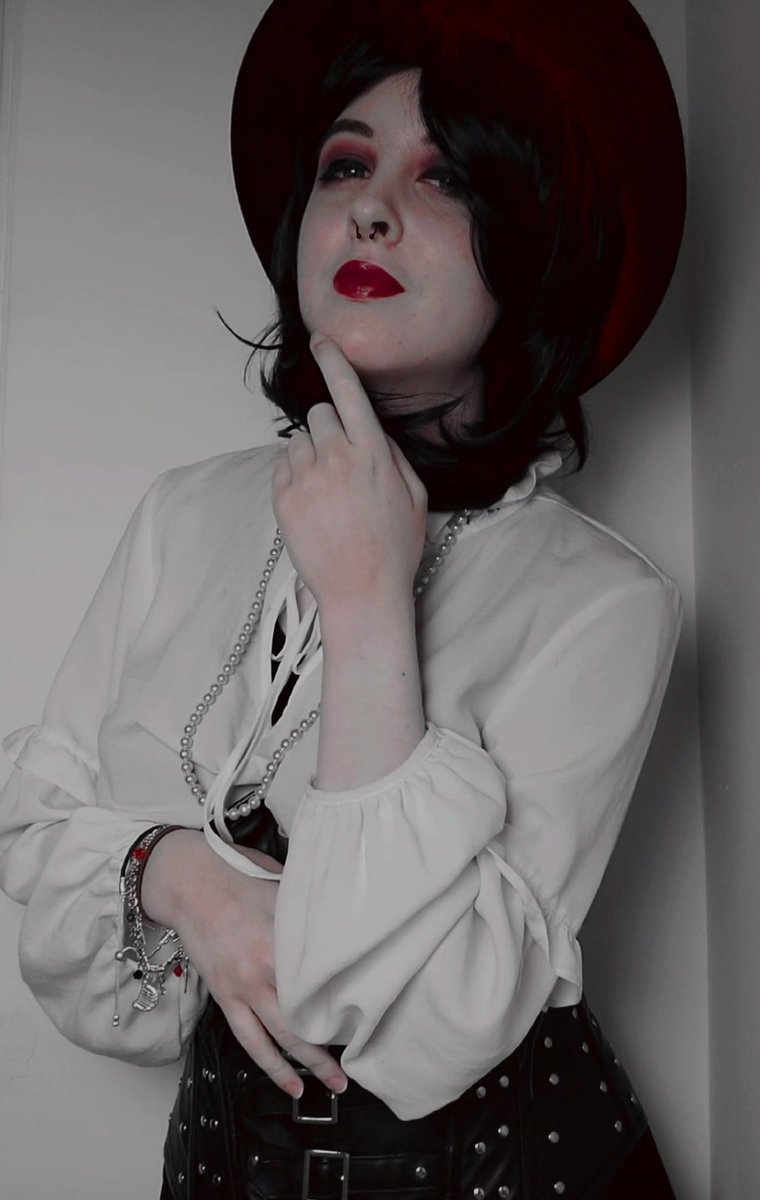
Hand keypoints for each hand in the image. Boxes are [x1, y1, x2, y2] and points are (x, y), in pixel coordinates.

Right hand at [140, 830, 347, 1096]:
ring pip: (281, 1037)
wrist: (189, 882)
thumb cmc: (238, 875)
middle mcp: (265, 967)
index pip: (326, 977)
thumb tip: (343, 918)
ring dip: (309, 1065)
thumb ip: (310, 909)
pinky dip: (271, 1065)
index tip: (372, 1014)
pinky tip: (289, 1084)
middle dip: (335, 1046)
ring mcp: (243, 986)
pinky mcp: (225, 996)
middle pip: (307, 1016)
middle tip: (360, 1064)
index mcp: (285, 937)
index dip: (350, 999)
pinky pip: (250, 1040)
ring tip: (333, 1085)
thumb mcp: (283, 885)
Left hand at [271, 334, 427, 610]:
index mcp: (373, 454)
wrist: (362, 593)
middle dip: (329, 430)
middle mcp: (337, 459)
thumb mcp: (415, 496)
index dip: (334, 361)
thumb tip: (371, 431)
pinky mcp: (283, 500)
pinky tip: (314, 506)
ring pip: (297, 441)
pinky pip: (282, 468)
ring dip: (310, 456)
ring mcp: (306, 479)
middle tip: (341, 465)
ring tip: (328, 493)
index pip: (349, 392)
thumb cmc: (394, 547)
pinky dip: (294, 479)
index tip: (321, 340)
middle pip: (319, 414)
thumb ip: (393, 455)